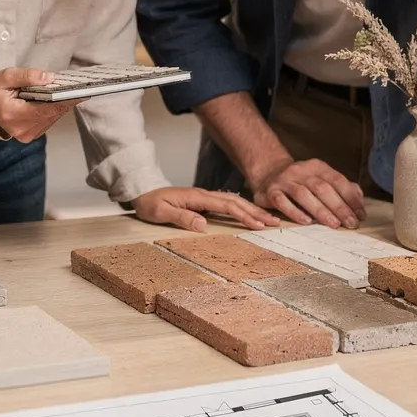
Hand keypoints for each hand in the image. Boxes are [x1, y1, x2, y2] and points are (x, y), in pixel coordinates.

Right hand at [0, 67, 71, 141]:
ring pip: (53, 118)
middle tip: (78, 87)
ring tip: (70, 91)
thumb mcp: (5, 77)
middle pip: (52, 114)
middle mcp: (21, 129)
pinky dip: (55, 110)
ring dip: (62, 105)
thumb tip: (49, 78)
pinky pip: (49, 121)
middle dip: (65, 100)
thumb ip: (26, 76)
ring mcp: (27, 135)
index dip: (64, 100)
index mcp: (12, 114)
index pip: (45, 109)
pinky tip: (59, 99)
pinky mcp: (32, 135)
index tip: (78, 92)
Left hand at [133, 187, 281, 232]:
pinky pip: (227, 205)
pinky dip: (242, 209)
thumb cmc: (149, 203)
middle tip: (275, 222)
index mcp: (197, 197)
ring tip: (268, 219)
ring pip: (234, 202)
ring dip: (252, 210)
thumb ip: (181, 217)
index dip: (244, 215)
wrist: (142, 192)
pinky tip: (250, 214)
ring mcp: (204, 198)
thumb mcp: (160, 212)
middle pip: (236, 201)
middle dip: (256, 212)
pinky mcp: (203, 202)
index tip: (259, 224)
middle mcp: (204, 195)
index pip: (226, 206)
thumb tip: (203, 224)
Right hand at [249, 157, 365, 228]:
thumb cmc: (301, 182)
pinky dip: (295, 212)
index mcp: (317, 166)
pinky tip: (306, 222)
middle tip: (351, 223)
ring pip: (303, 194)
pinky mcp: (270, 191)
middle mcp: (301, 170)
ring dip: (320, 210)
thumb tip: (359, 199)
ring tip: (334, 224)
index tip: (361, 215)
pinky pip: (282, 201)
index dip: (351, 198)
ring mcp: (284, 180)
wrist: (268, 174)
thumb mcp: (320, 179)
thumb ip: (340, 187)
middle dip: (339, 207)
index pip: (337, 180)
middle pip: (322, 188)